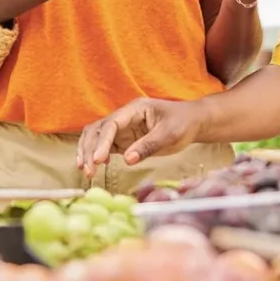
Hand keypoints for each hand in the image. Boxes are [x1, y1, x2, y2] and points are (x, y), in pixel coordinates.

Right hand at [76, 98, 207, 178]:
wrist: (193, 122)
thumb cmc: (183, 123)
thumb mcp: (169, 134)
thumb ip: (148, 146)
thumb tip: (127, 159)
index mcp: (134, 109)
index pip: (111, 124)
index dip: (102, 142)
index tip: (98, 160)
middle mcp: (124, 116)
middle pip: (98, 130)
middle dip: (90, 149)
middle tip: (88, 170)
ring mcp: (122, 128)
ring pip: (96, 137)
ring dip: (88, 152)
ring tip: (86, 171)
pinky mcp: (123, 139)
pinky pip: (104, 145)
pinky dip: (95, 155)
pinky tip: (94, 167)